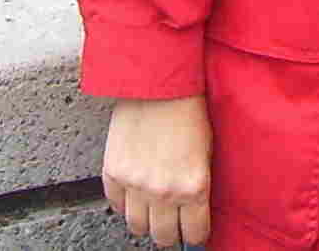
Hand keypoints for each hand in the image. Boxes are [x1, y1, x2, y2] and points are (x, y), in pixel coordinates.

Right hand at [103, 95, 211, 244]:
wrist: (157, 82)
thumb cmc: (188, 110)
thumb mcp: (205, 152)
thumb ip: (197, 186)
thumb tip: (192, 211)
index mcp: (193, 186)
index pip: (194, 234)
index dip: (194, 234)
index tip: (192, 230)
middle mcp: (164, 192)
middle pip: (163, 237)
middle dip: (169, 232)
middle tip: (171, 222)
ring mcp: (136, 185)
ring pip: (137, 227)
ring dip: (145, 221)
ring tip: (151, 208)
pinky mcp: (114, 174)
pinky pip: (116, 206)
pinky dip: (124, 203)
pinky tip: (134, 192)